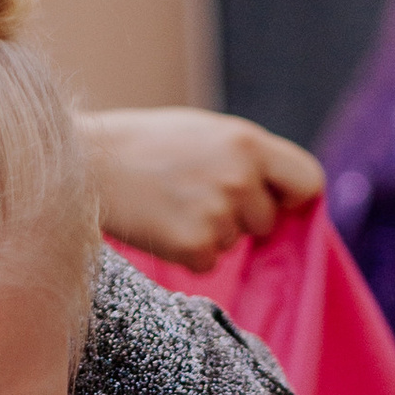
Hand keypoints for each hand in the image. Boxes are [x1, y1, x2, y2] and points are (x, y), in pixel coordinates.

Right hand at [84, 108, 324, 265]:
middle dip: (239, 216)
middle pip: (267, 220)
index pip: (308, 180)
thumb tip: (282, 194)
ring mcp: (218, 214)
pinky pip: (208, 262)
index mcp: (247, 143)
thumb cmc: (144, 144)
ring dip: (209, 232)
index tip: (277, 201)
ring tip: (170, 204)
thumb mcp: (205, 133)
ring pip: (234, 241)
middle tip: (193, 194)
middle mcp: (240, 178)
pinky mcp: (193, 246)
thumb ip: (247, 158)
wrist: (86, 163)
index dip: (292, 195)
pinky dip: (187, 251)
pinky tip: (160, 225)